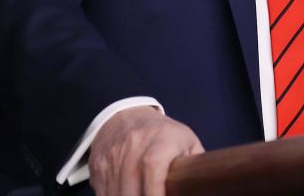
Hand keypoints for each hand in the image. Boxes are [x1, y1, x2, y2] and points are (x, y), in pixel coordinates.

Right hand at [89, 106, 204, 195]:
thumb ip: (197, 165)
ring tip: (142, 194)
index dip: (156, 193)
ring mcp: (112, 158)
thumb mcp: (187, 141)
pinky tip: (128, 194)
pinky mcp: (97, 168)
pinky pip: (103, 194)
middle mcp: (132, 148)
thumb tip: (206, 182)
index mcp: (159, 143)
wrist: (124, 115)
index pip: (153, 169)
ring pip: (116, 194)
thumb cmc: (163, 133)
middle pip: (131, 190)